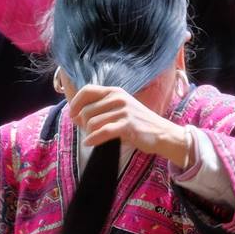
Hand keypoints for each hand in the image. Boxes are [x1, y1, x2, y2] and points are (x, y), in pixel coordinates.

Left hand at [65, 83, 188, 161]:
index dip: (75, 103)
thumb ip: (100, 108)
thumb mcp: (120, 108)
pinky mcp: (127, 125)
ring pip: (92, 123)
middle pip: (86, 111)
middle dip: (83, 124)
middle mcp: (119, 98)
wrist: (161, 133)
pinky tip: (90, 143)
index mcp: (115, 92)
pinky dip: (92, 139)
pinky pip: (101, 132)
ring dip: (89, 133)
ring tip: (97, 136)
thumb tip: (75, 115)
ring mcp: (124, 111)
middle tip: (89, 131)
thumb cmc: (137, 123)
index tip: (72, 115)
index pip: (87, 90)